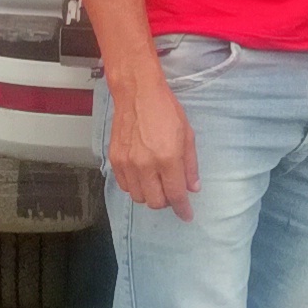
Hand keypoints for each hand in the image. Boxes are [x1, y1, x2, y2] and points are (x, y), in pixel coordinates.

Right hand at [105, 61, 199, 217]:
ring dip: (150, 194)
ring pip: (139, 197)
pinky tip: (142, 174)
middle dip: (167, 201)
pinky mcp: (115, 159)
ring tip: (156, 181)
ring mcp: (128, 163)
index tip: (187, 215)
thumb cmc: (165, 110)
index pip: (176, 195)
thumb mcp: (187, 135)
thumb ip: (190, 165)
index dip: (183, 209)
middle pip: (156, 202)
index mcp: (167, 158)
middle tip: (171, 190)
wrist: (137, 93)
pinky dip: (135, 186)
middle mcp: (146, 165)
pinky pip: (125, 186)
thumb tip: (192, 188)